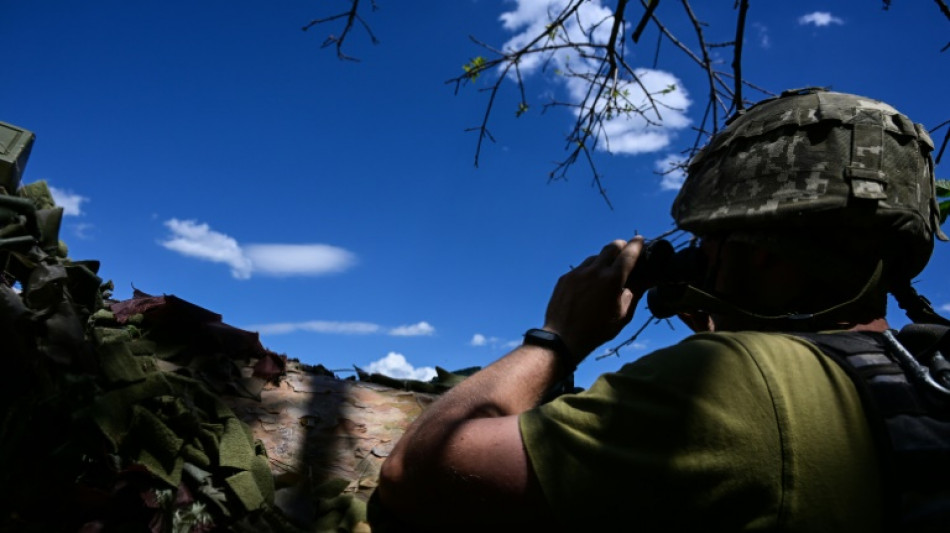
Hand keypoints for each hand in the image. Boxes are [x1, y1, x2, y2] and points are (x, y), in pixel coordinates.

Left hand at [542, 237, 643, 359]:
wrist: (563, 337)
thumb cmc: (597, 330)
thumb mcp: (623, 314)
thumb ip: (635, 293)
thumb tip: (646, 279)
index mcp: (613, 279)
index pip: (629, 253)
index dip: (637, 245)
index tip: (640, 240)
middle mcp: (594, 271)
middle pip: (611, 247)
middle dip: (621, 246)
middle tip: (625, 252)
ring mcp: (577, 273)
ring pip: (594, 257)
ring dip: (603, 260)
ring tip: (606, 272)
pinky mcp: (565, 278)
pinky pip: (580, 268)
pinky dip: (589, 271)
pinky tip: (589, 284)